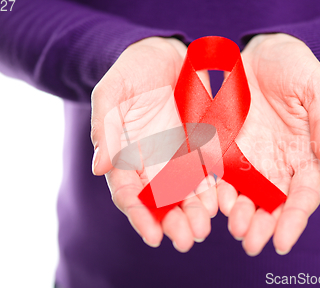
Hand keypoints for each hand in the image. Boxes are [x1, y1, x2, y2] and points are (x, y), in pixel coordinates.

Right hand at [90, 37, 217, 251]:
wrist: (165, 53)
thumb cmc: (132, 72)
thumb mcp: (112, 93)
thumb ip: (106, 127)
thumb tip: (100, 167)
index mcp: (125, 155)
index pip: (129, 193)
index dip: (139, 216)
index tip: (153, 236)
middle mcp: (152, 162)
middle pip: (161, 201)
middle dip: (173, 223)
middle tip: (186, 240)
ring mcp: (178, 156)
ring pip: (186, 193)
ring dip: (194, 214)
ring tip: (204, 229)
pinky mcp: (201, 146)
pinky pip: (208, 173)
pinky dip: (213, 190)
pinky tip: (219, 203)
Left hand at [218, 33, 319, 255]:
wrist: (259, 49)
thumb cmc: (295, 66)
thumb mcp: (317, 89)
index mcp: (304, 155)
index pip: (303, 195)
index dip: (295, 219)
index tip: (283, 240)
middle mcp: (277, 164)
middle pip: (273, 204)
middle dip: (263, 226)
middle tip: (251, 243)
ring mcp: (250, 158)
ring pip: (246, 197)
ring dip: (240, 216)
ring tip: (233, 227)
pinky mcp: (224, 148)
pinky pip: (220, 176)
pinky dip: (217, 193)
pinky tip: (213, 203)